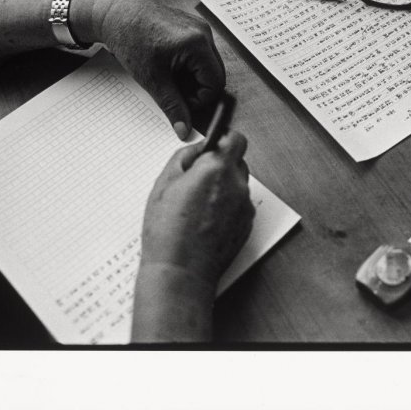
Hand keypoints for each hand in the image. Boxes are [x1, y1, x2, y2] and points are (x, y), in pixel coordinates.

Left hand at [76, 0, 225, 139]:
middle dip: (197, 88)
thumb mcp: (152, 79)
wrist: (115, 13)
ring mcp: (199, 27)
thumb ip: (172, 106)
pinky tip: (168, 64)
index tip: (180, 102)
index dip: (200, 99)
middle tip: (173, 90)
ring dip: (192, 77)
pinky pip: (200, 53)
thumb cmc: (130, 40)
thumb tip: (184, 130)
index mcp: (198, 43)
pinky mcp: (192, 26)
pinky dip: (188, 65)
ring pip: (208, 65)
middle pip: (215, 74)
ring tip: (168, 76)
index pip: (215, 83)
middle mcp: (204, 33)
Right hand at [140, 130, 253, 285]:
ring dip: (224, 187)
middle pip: (237, 162)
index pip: (236, 139)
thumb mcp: (164, 183)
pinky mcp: (247, 225)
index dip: (223, 140)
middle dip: (221, 166)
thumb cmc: (167, 230)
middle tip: (197, 179)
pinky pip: (240, 206)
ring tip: (198, 205)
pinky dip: (227, 208)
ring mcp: (245, 207)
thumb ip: (184, 157)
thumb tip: (198, 148)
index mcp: (216, 168)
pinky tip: (205, 221)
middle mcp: (237, 185)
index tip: (212, 146)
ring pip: (238, 185)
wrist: (181, 271)